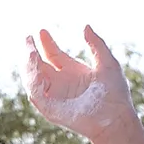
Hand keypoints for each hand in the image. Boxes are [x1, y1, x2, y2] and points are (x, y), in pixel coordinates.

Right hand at [24, 26, 137, 143]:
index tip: (40, 31)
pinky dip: (33, 83)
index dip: (46, 43)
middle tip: (28, 39)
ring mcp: (53, 96)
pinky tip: (37, 71)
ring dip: (29, 65)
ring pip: (32, 78)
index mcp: (72, 71)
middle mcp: (60, 82)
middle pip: (38, 65)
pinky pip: (36, 94)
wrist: (115, 118)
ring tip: (31, 52)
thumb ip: (96, 45)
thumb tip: (85, 26)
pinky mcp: (49, 109)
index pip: (53, 54)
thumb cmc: (115, 93)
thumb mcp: (107, 62)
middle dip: (31, 52)